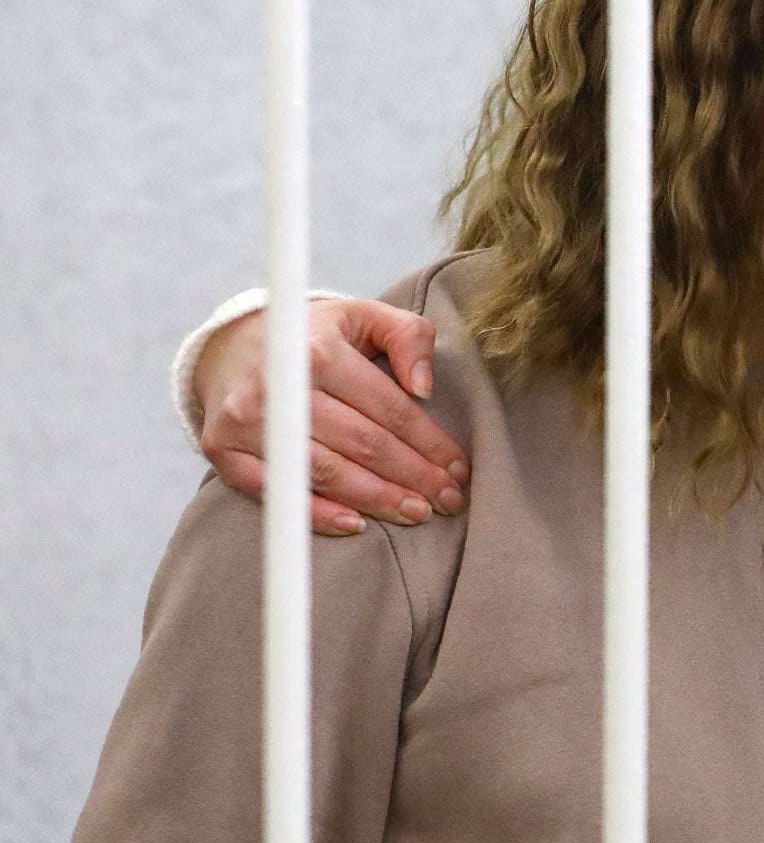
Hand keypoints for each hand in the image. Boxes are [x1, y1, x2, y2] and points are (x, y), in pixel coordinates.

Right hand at [193, 299, 470, 535]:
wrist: (232, 346)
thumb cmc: (316, 336)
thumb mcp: (366, 317)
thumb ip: (408, 337)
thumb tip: (424, 386)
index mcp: (318, 351)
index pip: (389, 408)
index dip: (430, 443)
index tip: (460, 469)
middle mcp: (279, 386)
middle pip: (362, 444)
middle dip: (413, 476)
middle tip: (450, 500)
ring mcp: (247, 421)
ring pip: (326, 472)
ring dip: (377, 499)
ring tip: (416, 512)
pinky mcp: (223, 450)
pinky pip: (277, 492)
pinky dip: (317, 514)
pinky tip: (357, 525)